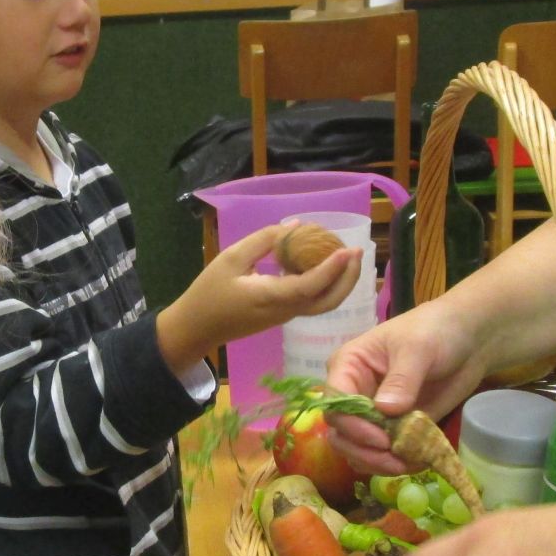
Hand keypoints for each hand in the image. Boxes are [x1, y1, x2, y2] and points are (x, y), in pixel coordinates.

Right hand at [156, 225, 359, 374]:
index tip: (347, 249)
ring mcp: (286, 315)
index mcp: (271, 297)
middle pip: (328, 301)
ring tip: (349, 257)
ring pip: (324, 303)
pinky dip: (326, 284)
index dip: (332, 269)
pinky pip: (313, 301)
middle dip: (348, 278)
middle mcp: (285, 310)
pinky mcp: (283, 314)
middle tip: (358, 252)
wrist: (197, 328)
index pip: (311, 286)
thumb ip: (263, 242)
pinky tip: (324, 263)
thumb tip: (294, 227)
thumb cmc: (209, 293)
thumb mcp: (231, 259)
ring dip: (341, 282)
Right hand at [319, 302, 486, 472]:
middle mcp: (355, 392)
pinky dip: (396, 463)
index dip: (351, 424)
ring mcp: (374, 414)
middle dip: (363, 450)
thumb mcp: (417, 348)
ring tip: (406, 464)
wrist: (469, 338)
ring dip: (376, 463)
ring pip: (356, 449)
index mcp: (349, 366)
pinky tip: (417, 462)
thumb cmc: (435, 330)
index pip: (335, 402)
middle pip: (340, 431)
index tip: (381, 438)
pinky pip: (384, 454)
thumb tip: (385, 411)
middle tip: (394, 459)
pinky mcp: (395, 428)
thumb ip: (401, 380)